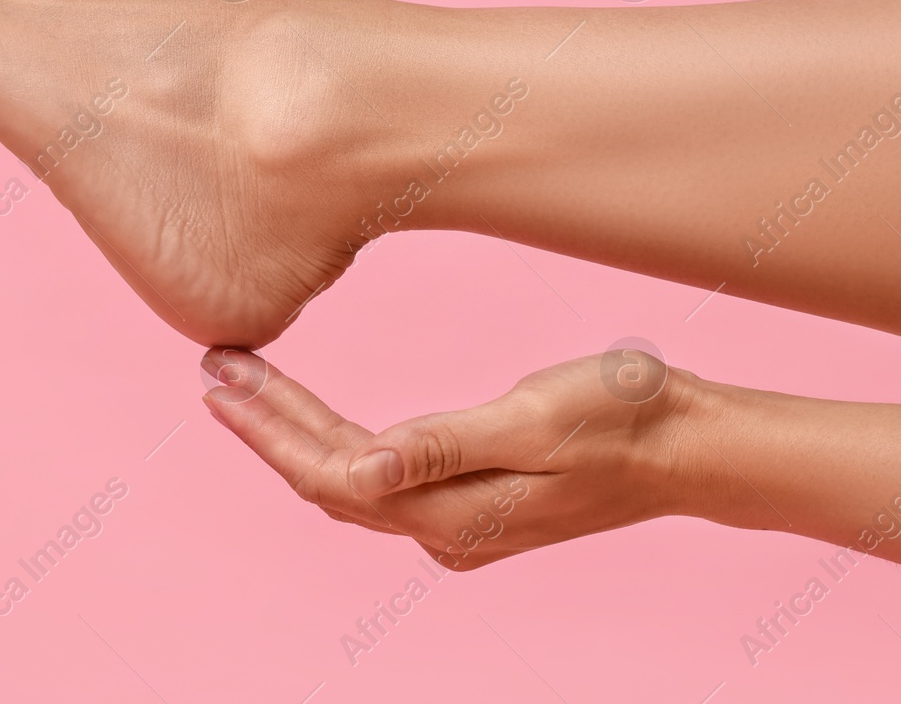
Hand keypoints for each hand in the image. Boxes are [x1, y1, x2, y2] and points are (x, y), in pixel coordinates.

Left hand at [200, 346, 708, 569]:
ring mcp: (460, 524)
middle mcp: (446, 531)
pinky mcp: (475, 505)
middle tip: (212, 368)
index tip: (221, 376)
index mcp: (454, 512)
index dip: (269, 428)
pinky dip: (336, 446)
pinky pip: (381, 483)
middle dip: (265, 426)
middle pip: (328, 482)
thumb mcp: (535, 418)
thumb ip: (446, 445)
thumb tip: (362, 469)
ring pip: (350, 484)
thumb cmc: (623, 419)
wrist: (687, 447)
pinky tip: (316, 419)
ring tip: (243, 386)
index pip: (332, 474)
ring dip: (293, 435)